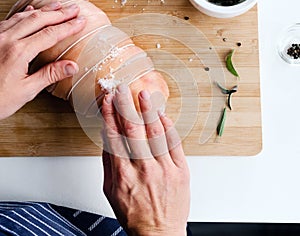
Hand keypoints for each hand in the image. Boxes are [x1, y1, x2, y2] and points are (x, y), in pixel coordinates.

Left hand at [0, 2, 85, 119]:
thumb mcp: (26, 90)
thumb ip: (50, 75)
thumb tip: (72, 66)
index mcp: (18, 52)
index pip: (50, 34)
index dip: (68, 26)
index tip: (81, 21)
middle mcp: (7, 39)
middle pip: (39, 19)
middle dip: (59, 13)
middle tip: (74, 8)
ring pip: (24, 16)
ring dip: (44, 10)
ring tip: (58, 6)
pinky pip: (10, 19)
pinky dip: (25, 13)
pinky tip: (31, 11)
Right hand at [101, 84, 189, 235]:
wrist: (159, 233)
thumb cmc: (134, 214)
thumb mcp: (111, 191)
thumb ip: (108, 162)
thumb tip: (107, 136)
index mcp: (123, 176)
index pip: (114, 137)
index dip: (110, 115)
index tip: (108, 101)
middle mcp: (144, 170)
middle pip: (133, 131)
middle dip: (126, 106)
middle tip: (122, 90)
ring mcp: (164, 169)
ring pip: (155, 134)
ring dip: (148, 112)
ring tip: (143, 95)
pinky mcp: (181, 170)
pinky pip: (174, 144)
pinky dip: (168, 127)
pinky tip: (162, 115)